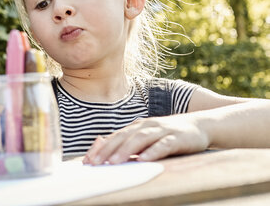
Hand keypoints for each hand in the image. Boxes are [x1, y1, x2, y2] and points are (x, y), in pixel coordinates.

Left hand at [83, 114, 209, 164]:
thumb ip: (130, 144)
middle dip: (107, 150)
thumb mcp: (147, 137)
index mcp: (137, 126)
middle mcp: (147, 126)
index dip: (100, 148)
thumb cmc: (168, 134)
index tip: (88, 160)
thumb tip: (107, 152)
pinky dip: (152, 152)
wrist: (200, 125)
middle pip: (123, 137)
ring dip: (125, 151)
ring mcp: (162, 130)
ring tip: (113, 162)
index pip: (115, 137)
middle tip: (95, 163)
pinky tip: (144, 160)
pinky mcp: (177, 138)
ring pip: (140, 139)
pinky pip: (163, 145)